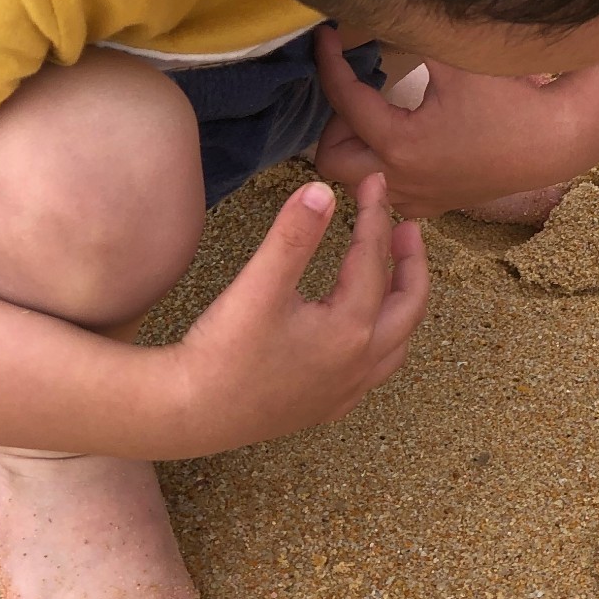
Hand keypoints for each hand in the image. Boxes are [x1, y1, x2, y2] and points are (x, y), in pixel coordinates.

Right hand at [170, 173, 428, 451]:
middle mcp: (360, 362)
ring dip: (404, 300)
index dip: (375, 215)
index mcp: (350, 329)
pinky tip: (365, 327)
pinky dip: (385, 336)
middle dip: (411, 261)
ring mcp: (348, 389)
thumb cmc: (220, 352)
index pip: (374, 260)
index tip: (373, 182)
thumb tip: (323, 189)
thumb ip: (293, 236)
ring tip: (396, 270)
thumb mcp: (257, 286)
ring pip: (398, 339)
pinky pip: (376, 368)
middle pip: (409, 303)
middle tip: (407, 227)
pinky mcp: (328, 406)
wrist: (187, 416)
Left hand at [315, 30, 572, 217]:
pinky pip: (390, 193)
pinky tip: (403, 142)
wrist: (556, 140)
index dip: (329, 62)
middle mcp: (402, 179)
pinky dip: (382, 169)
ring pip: (358, 181)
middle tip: (354, 93)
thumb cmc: (510, 99)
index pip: (344, 100)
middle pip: (331, 161)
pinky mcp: (439, 203)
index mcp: (399, 144)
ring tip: (376, 116)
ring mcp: (420, 196)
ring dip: (357, 149)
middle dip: (334, 124)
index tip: (326, 38)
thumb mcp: (455, 59)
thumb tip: (373, 11)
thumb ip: (409, 35)